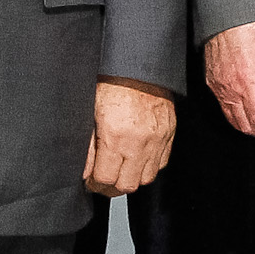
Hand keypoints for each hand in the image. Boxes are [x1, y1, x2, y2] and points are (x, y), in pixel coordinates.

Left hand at [84, 78, 178, 196]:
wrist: (139, 65)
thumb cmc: (111, 83)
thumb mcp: (90, 112)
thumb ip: (87, 145)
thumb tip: (85, 170)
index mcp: (115, 136)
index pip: (105, 178)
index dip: (94, 183)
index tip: (90, 181)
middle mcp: (138, 143)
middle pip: (126, 185)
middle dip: (111, 188)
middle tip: (102, 182)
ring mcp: (157, 140)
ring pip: (145, 179)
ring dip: (131, 179)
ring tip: (119, 172)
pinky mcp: (169, 134)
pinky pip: (161, 164)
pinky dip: (148, 167)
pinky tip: (136, 160)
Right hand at [203, 19, 254, 140]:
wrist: (225, 8)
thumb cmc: (251, 21)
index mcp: (247, 79)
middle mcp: (229, 87)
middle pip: (248, 126)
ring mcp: (218, 86)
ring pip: (234, 121)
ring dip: (254, 128)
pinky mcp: (212, 81)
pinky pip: (225, 109)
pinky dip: (241, 117)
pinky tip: (254, 110)